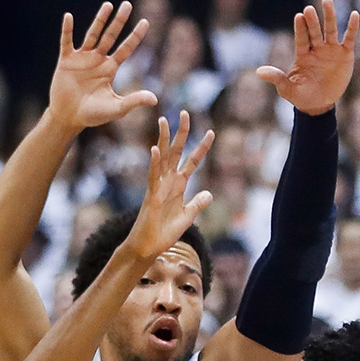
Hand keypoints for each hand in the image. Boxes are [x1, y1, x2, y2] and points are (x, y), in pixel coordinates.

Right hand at [45, 2, 157, 133]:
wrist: (68, 118)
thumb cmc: (92, 115)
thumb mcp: (116, 108)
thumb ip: (134, 101)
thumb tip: (155, 99)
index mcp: (110, 69)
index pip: (126, 49)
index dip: (135, 36)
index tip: (145, 21)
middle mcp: (97, 60)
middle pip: (111, 36)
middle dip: (119, 21)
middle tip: (128, 4)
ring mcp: (82, 58)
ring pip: (92, 35)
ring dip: (100, 20)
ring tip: (108, 5)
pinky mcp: (66, 61)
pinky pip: (66, 42)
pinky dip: (67, 30)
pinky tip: (69, 17)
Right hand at [121, 112, 212, 259]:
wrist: (147, 248)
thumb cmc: (163, 233)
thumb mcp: (187, 217)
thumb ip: (197, 204)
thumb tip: (209, 194)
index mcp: (178, 186)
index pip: (192, 162)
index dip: (202, 147)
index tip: (211, 132)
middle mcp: (168, 182)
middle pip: (176, 152)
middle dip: (182, 133)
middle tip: (185, 112)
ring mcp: (159, 187)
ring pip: (162, 158)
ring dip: (164, 139)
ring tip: (164, 120)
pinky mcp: (152, 196)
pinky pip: (153, 177)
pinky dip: (154, 163)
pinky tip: (156, 149)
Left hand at [256, 0, 358, 116]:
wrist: (319, 104)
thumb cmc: (301, 96)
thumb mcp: (287, 89)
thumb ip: (277, 78)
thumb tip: (258, 72)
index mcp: (303, 55)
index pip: (301, 39)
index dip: (301, 28)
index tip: (299, 16)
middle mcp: (317, 49)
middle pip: (315, 31)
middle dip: (313, 20)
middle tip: (309, 8)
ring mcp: (331, 50)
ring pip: (331, 30)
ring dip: (330, 16)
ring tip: (327, 1)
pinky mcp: (345, 54)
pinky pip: (349, 38)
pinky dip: (352, 27)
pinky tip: (354, 14)